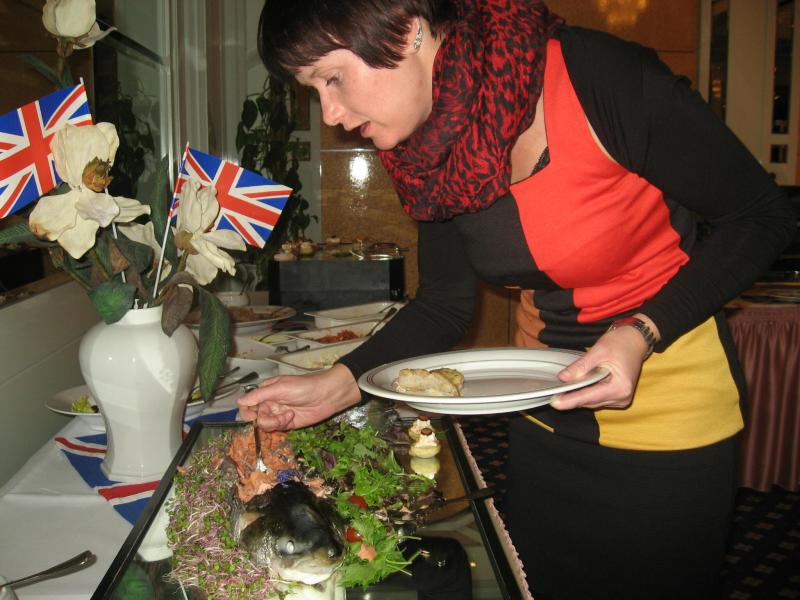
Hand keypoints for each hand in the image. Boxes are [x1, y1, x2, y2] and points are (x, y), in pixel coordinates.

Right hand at [237, 363, 361, 430]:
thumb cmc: (304, 386)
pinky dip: (282, 425)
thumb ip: (259, 395)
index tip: (254, 414)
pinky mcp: (287, 423)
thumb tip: (239, 402)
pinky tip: (292, 417)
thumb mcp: (280, 387)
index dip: (247, 412)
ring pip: (265, 425)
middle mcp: (269, 403)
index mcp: (265, 391)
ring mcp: (277, 414)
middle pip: (254, 418)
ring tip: (289, 415)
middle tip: (275, 417)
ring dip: (275, 422)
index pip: (246, 404)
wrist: (327, 396)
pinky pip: (276, 429)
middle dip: (264, 419)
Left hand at [552, 314, 657, 410]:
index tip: (555, 403)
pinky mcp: (618, 397)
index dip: (571, 400)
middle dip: (572, 398)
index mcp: (620, 387)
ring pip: (593, 402)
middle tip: (553, 394)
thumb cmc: (621, 342)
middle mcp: (622, 397)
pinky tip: (577, 387)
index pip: (590, 396)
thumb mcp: (599, 350)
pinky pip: (597, 399)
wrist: (636, 340)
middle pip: (591, 402)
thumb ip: (581, 366)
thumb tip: (563, 378)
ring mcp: (621, 399)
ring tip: (562, 390)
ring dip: (579, 396)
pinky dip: (587, 394)